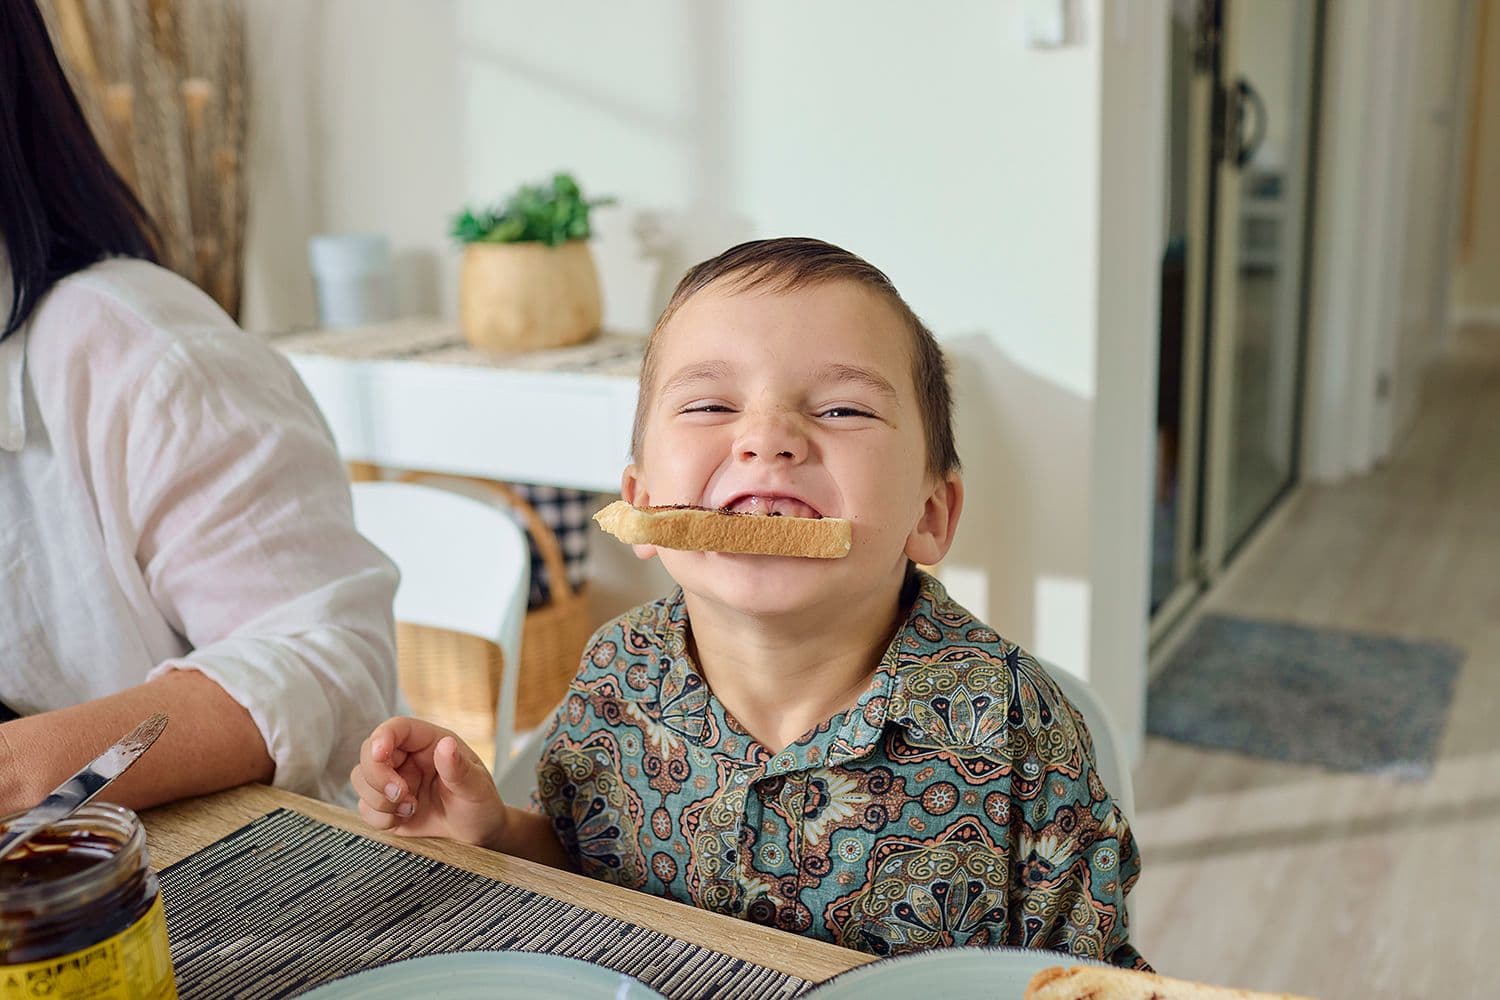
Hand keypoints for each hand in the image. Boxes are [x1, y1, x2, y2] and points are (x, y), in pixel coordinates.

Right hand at [351, 717, 508, 848]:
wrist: (475, 833)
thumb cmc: (479, 804)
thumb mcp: (476, 787)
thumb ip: (458, 769)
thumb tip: (446, 745)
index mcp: (430, 742)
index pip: (397, 728)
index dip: (383, 737)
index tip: (380, 754)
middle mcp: (407, 758)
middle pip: (369, 753)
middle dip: (378, 777)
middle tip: (403, 795)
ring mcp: (394, 780)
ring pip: (361, 779)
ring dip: (380, 800)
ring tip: (412, 809)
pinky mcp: (385, 805)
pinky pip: (364, 807)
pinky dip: (379, 817)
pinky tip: (404, 819)